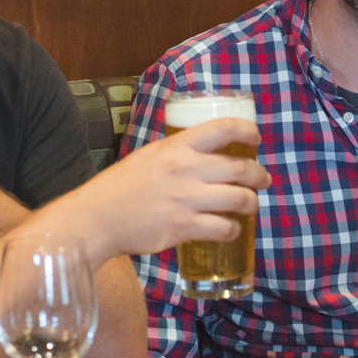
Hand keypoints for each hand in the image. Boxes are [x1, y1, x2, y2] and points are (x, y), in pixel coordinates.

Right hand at [85, 117, 271, 256]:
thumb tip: (202, 154)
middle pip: (240, 167)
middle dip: (260, 175)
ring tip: (251, 205)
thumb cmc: (119, 188)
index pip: (223, 128)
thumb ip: (176, 153)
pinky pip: (223, 228)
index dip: (248, 130)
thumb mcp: (148, 156)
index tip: (256, 138)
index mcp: (175, 146)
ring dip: (252, 203)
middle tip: (263, 180)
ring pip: (239, 199)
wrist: (95, 219)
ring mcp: (185, 199)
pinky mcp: (182, 227)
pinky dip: (233, 230)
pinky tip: (230, 230)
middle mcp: (184, 169)